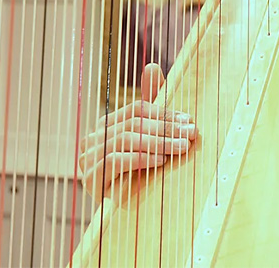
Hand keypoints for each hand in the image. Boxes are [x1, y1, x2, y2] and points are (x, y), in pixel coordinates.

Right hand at [78, 63, 196, 199]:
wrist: (126, 213)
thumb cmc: (139, 170)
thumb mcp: (149, 136)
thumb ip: (151, 102)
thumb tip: (152, 65)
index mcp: (107, 124)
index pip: (137, 109)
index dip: (164, 113)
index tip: (188, 120)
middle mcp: (94, 138)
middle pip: (133, 123)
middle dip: (166, 127)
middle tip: (190, 133)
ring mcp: (89, 158)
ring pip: (126, 140)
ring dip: (158, 142)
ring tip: (180, 147)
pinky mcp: (91, 178)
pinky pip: (115, 160)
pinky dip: (140, 158)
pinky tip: (159, 160)